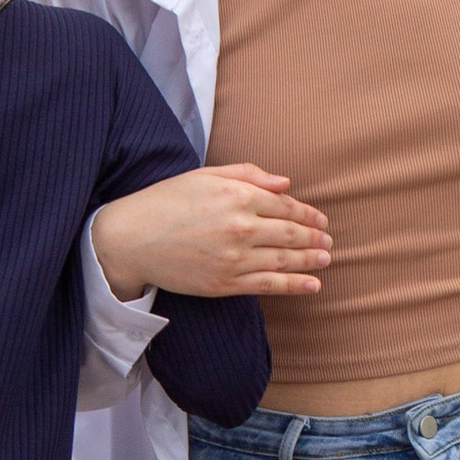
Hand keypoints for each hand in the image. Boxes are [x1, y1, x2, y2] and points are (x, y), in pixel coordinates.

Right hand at [91, 165, 330, 302]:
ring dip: (311, 259)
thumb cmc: (166, 201)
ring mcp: (234, 257)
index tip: (320, 219)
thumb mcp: (205, 175)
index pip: (285, 205)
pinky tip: (313, 284)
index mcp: (237, 195)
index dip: (307, 213)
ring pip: (285, 260)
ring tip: (326, 258)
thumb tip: (285, 183)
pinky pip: (269, 285)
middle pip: (291, 232)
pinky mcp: (225, 283)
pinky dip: (295, 285)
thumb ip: (247, 174)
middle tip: (328, 240)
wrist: (131, 239)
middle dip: (314, 236)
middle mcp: (241, 226)